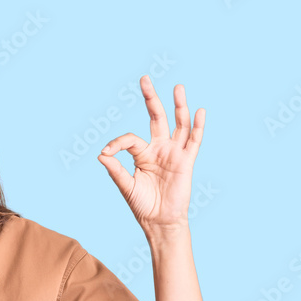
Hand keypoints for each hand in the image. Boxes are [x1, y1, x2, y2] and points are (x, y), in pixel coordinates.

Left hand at [97, 75, 204, 235]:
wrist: (159, 222)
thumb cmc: (143, 205)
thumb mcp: (126, 186)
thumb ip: (115, 169)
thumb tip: (101, 154)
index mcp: (143, 154)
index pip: (130, 138)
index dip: (117, 142)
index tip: (106, 152)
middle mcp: (159, 149)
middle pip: (157, 118)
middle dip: (151, 98)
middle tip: (144, 79)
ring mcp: (174, 153)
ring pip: (178, 124)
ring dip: (179, 106)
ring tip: (178, 87)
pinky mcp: (186, 162)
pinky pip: (194, 142)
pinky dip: (197, 127)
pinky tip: (199, 111)